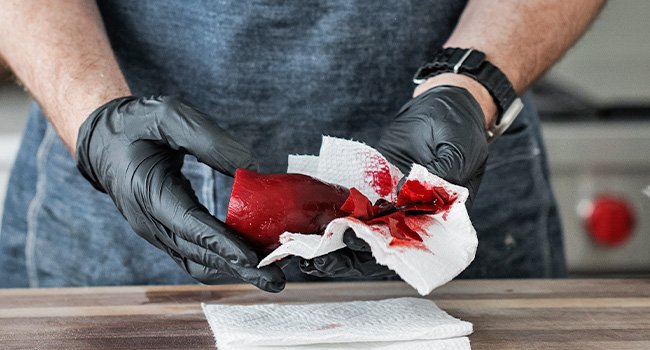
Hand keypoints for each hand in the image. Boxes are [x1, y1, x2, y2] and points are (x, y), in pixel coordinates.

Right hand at [76, 96, 285, 291]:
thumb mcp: (170, 116)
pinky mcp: (164, 234)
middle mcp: (149, 221)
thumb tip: (254, 170)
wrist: (103, 140)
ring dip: (233, 270)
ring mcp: (155, 232)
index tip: (252, 258)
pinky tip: (249, 259)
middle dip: (238, 268)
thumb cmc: (136, 124)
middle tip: (276, 277)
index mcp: (147, 190)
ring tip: (270, 273)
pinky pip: (193, 256)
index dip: (222, 243)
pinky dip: (222, 260)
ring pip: (196, 262)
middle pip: (197, 253)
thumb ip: (212, 141)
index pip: (189, 224)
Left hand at [301, 85, 487, 278]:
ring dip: (337, 241)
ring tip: (308, 246)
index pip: (410, 246)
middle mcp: (414, 217)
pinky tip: (312, 220)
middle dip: (349, 255)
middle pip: (380, 247)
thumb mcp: (458, 148)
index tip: (356, 242)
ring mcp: (393, 203)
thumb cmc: (461, 125)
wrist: (445, 101)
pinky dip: (335, 213)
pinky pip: (355, 204)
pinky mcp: (376, 186)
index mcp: (441, 218)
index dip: (383, 250)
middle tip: (320, 258)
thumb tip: (414, 195)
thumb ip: (441, 174)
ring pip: (363, 231)